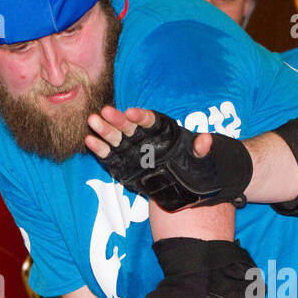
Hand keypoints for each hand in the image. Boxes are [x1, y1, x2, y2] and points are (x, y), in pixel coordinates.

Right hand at [85, 106, 212, 165]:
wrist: (180, 186)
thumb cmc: (191, 167)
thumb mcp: (200, 160)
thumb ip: (201, 150)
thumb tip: (207, 140)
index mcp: (160, 129)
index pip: (148, 119)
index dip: (140, 116)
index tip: (131, 112)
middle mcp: (142, 136)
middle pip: (128, 125)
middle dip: (117, 119)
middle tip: (104, 112)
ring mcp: (130, 149)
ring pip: (115, 137)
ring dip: (104, 130)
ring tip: (92, 121)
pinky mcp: (120, 162)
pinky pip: (108, 154)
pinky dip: (99, 148)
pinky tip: (89, 141)